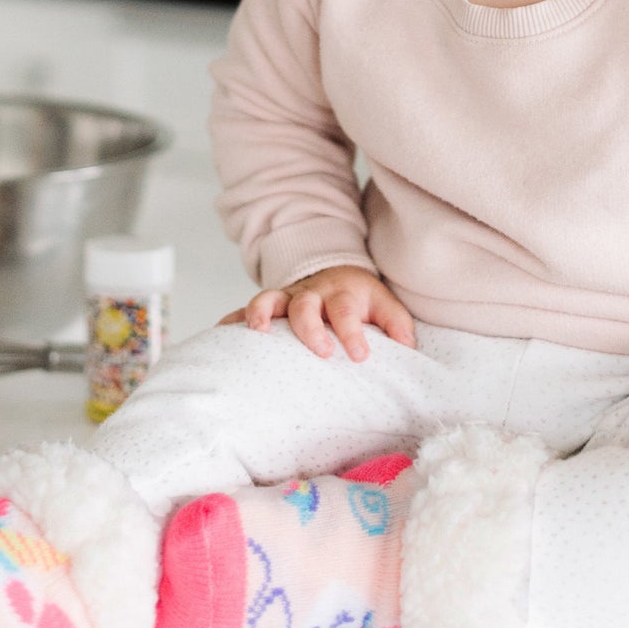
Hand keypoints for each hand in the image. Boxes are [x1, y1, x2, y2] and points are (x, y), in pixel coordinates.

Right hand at [217, 265, 415, 361]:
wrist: (334, 271)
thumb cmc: (360, 299)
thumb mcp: (384, 304)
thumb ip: (397, 324)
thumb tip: (408, 347)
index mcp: (341, 294)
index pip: (346, 311)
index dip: (353, 333)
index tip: (360, 356)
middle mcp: (311, 294)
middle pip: (306, 305)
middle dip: (310, 328)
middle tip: (321, 352)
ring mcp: (286, 298)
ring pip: (268, 299)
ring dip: (261, 314)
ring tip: (258, 332)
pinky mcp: (269, 306)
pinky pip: (244, 311)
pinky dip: (232, 321)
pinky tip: (220, 335)